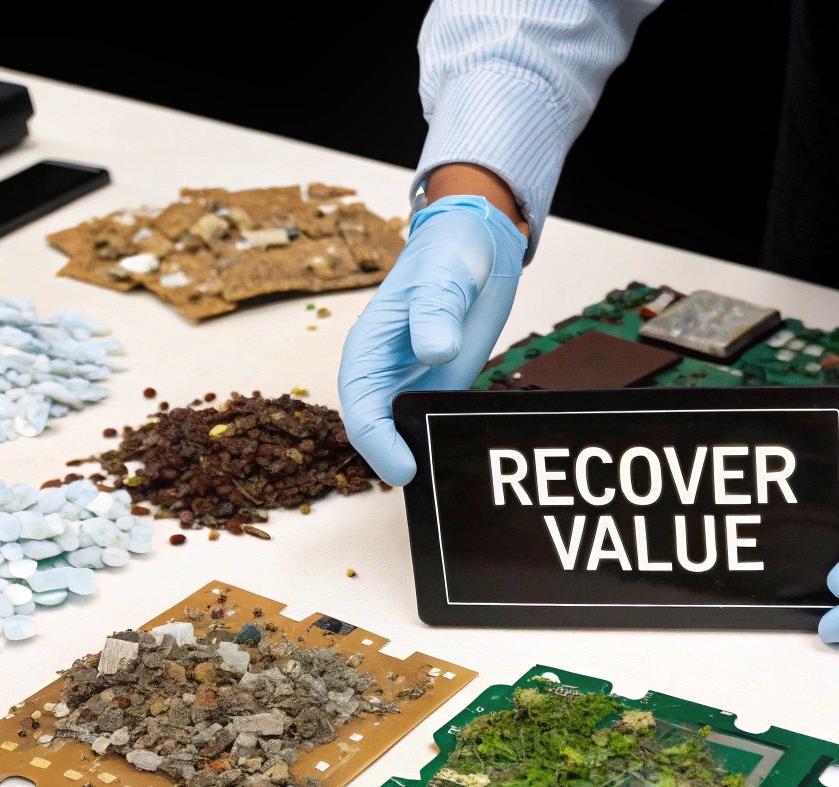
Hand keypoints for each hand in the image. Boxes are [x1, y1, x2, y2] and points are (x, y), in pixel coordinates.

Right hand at [337, 193, 526, 484]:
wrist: (476, 249)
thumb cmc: (445, 257)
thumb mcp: (441, 279)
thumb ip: (435, 313)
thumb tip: (434, 352)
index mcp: (366, 354)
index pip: (361, 412)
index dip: (379, 446)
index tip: (405, 470)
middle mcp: (385, 378)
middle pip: (381, 436)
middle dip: (401, 463)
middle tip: (433, 485)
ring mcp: (414, 387)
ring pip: (409, 438)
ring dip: (426, 458)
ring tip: (453, 481)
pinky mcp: (444, 391)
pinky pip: (440, 426)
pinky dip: (450, 445)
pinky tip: (471, 459)